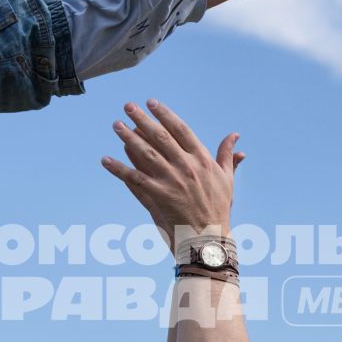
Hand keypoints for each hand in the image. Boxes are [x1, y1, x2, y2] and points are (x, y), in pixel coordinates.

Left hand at [102, 101, 244, 250]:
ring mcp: (172, 181)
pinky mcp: (159, 196)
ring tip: (116, 125)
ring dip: (128, 138)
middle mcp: (187, 167)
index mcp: (202, 160)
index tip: (152, 103)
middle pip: (160, 137)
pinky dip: (119, 169)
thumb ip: (227, 156)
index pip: (181, 130)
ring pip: (146, 154)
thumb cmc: (219, 209)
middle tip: (128, 106)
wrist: (209, 239)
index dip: (165, 115)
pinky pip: (134, 179)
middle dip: (143, 119)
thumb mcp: (227, 179)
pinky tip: (106, 160)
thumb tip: (235, 136)